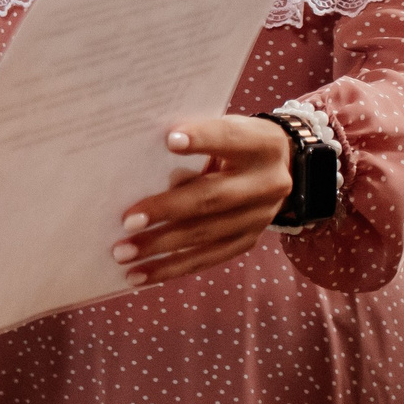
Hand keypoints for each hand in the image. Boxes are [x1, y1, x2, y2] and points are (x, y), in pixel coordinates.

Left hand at [113, 115, 291, 285]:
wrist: (280, 167)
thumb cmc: (232, 142)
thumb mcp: (225, 129)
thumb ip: (197, 143)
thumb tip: (143, 168)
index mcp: (261, 144)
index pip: (230, 139)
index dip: (202, 139)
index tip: (169, 140)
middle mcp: (267, 184)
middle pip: (213, 198)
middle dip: (167, 210)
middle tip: (127, 221)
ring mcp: (259, 217)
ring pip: (206, 235)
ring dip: (160, 247)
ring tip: (123, 254)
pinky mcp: (248, 241)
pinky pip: (207, 258)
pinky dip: (170, 268)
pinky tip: (140, 274)